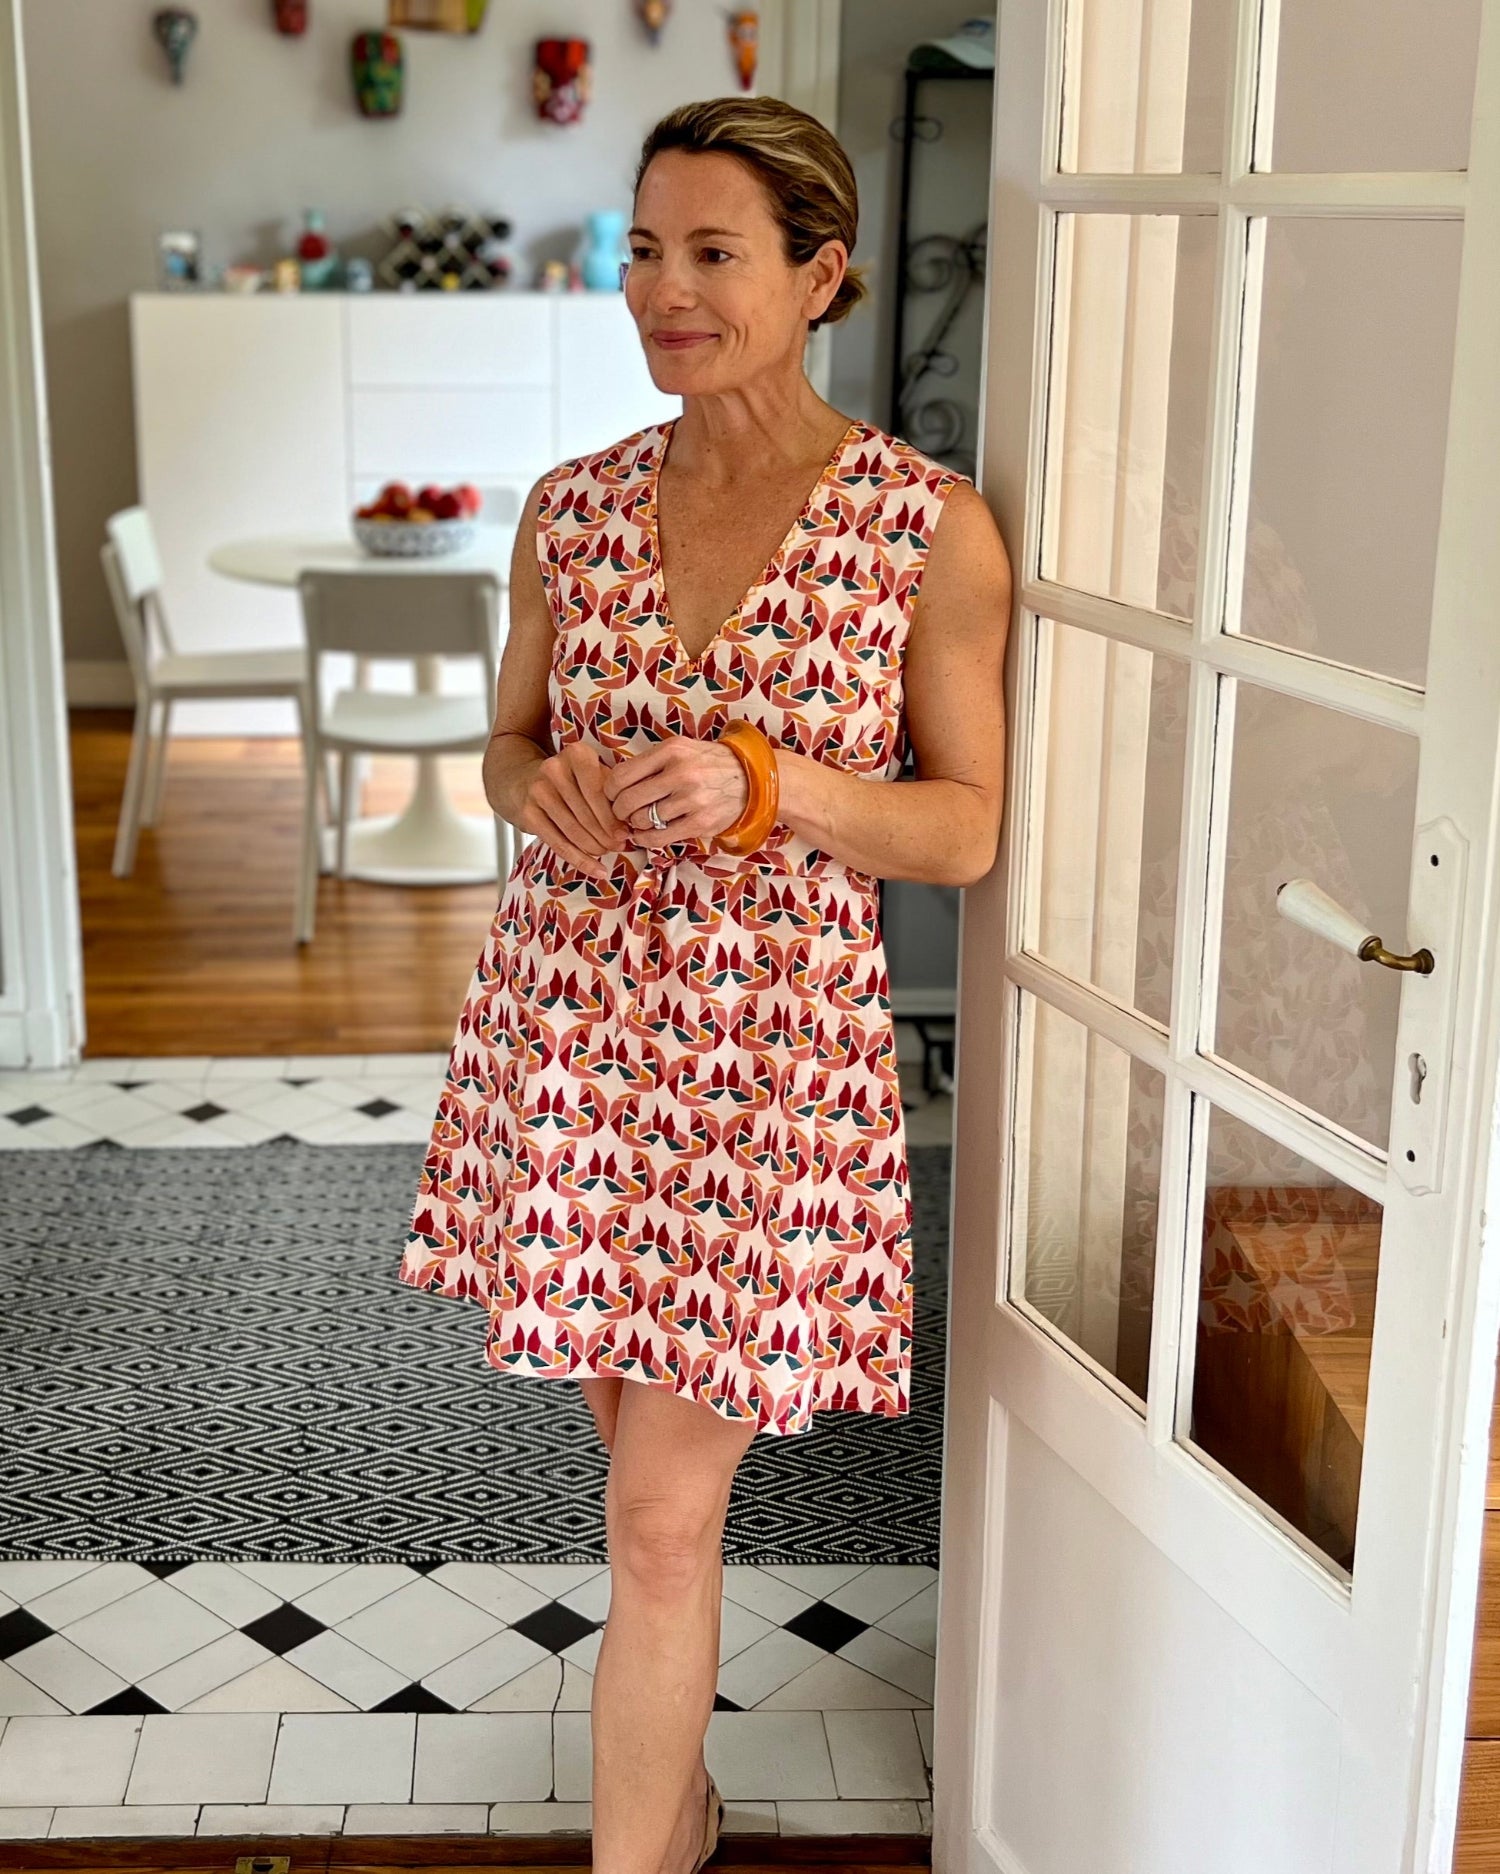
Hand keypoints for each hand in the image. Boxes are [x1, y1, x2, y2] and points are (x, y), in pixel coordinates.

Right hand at [518, 742, 634, 875]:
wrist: (523, 781)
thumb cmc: (570, 780)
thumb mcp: (592, 773)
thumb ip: (611, 791)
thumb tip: (633, 823)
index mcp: (577, 754)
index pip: (598, 792)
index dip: (613, 817)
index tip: (626, 833)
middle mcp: (554, 769)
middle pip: (586, 814)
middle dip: (607, 835)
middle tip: (620, 847)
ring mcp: (538, 791)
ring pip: (574, 831)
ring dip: (595, 848)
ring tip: (607, 853)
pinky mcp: (527, 813)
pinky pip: (559, 844)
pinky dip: (580, 860)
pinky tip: (596, 870)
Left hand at [602, 733, 746, 848]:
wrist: (751, 780)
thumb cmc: (709, 764)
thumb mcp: (681, 749)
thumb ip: (652, 762)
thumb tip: (615, 783)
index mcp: (671, 751)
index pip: (622, 775)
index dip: (609, 790)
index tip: (611, 795)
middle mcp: (681, 774)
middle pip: (628, 800)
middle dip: (619, 811)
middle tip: (623, 812)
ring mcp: (691, 800)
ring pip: (641, 820)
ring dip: (635, 824)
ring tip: (641, 820)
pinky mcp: (699, 823)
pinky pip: (658, 838)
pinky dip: (645, 839)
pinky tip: (646, 834)